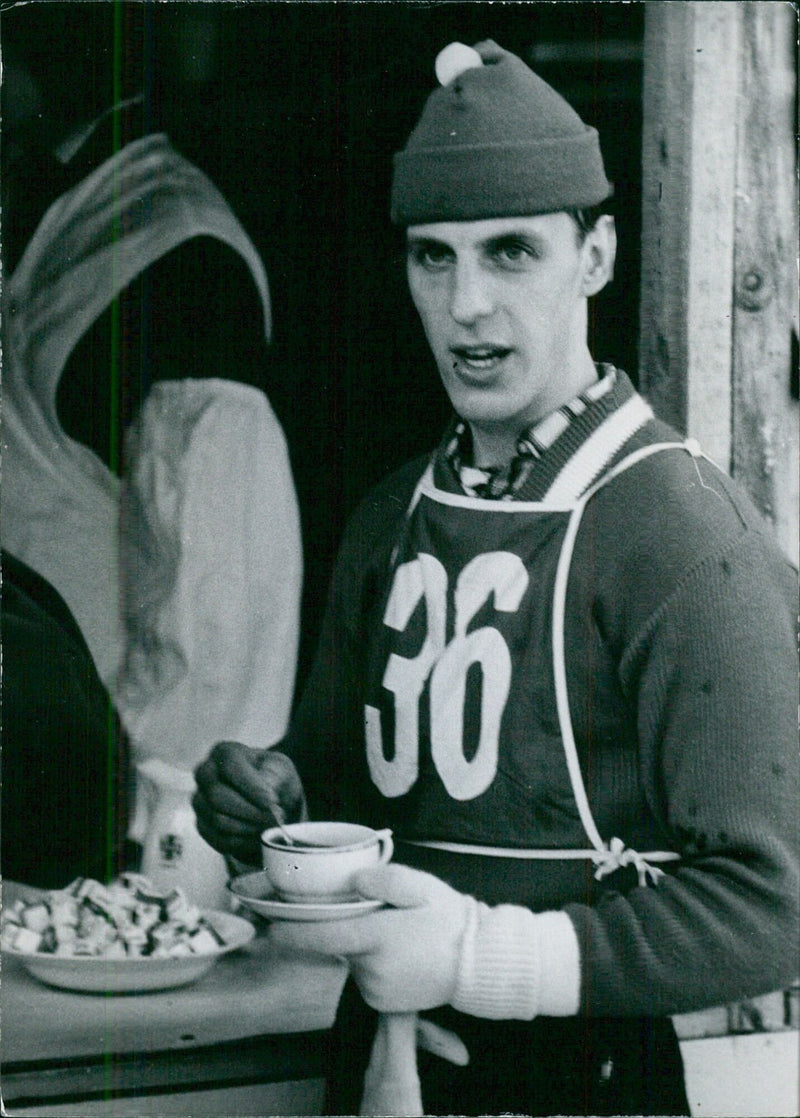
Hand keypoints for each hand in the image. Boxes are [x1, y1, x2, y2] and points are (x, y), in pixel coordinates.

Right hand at [192, 741, 304, 863]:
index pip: (230, 767)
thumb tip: (265, 800)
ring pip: (218, 821)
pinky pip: (218, 840)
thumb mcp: (280, 769)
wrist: (270, 800)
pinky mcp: (202, 825)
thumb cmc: (274, 778)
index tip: (272, 801)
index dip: (251, 787)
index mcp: (225, 752)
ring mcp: (200, 800)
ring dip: (249, 828)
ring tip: (270, 827)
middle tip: (275, 819)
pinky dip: (243, 843)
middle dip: (250, 812)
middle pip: (218, 797)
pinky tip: (258, 837)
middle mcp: (205, 774)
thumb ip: (273, 778)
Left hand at [269, 864, 473, 1012]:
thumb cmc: (448, 919)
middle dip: (351, 930)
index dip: (292, 932)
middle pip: (342, 946)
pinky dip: (377, 968)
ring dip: (366, 950)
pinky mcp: (385, 1005)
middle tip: (384, 918)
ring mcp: (377, 991)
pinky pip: (369, 980)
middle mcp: (371, 968)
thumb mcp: (421, 886)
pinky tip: (402, 958)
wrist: (478, 963)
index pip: (322, 935)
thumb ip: (385, 880)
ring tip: (401, 938)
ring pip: (356, 963)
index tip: (270, 927)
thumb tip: (355, 881)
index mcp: (375, 937)